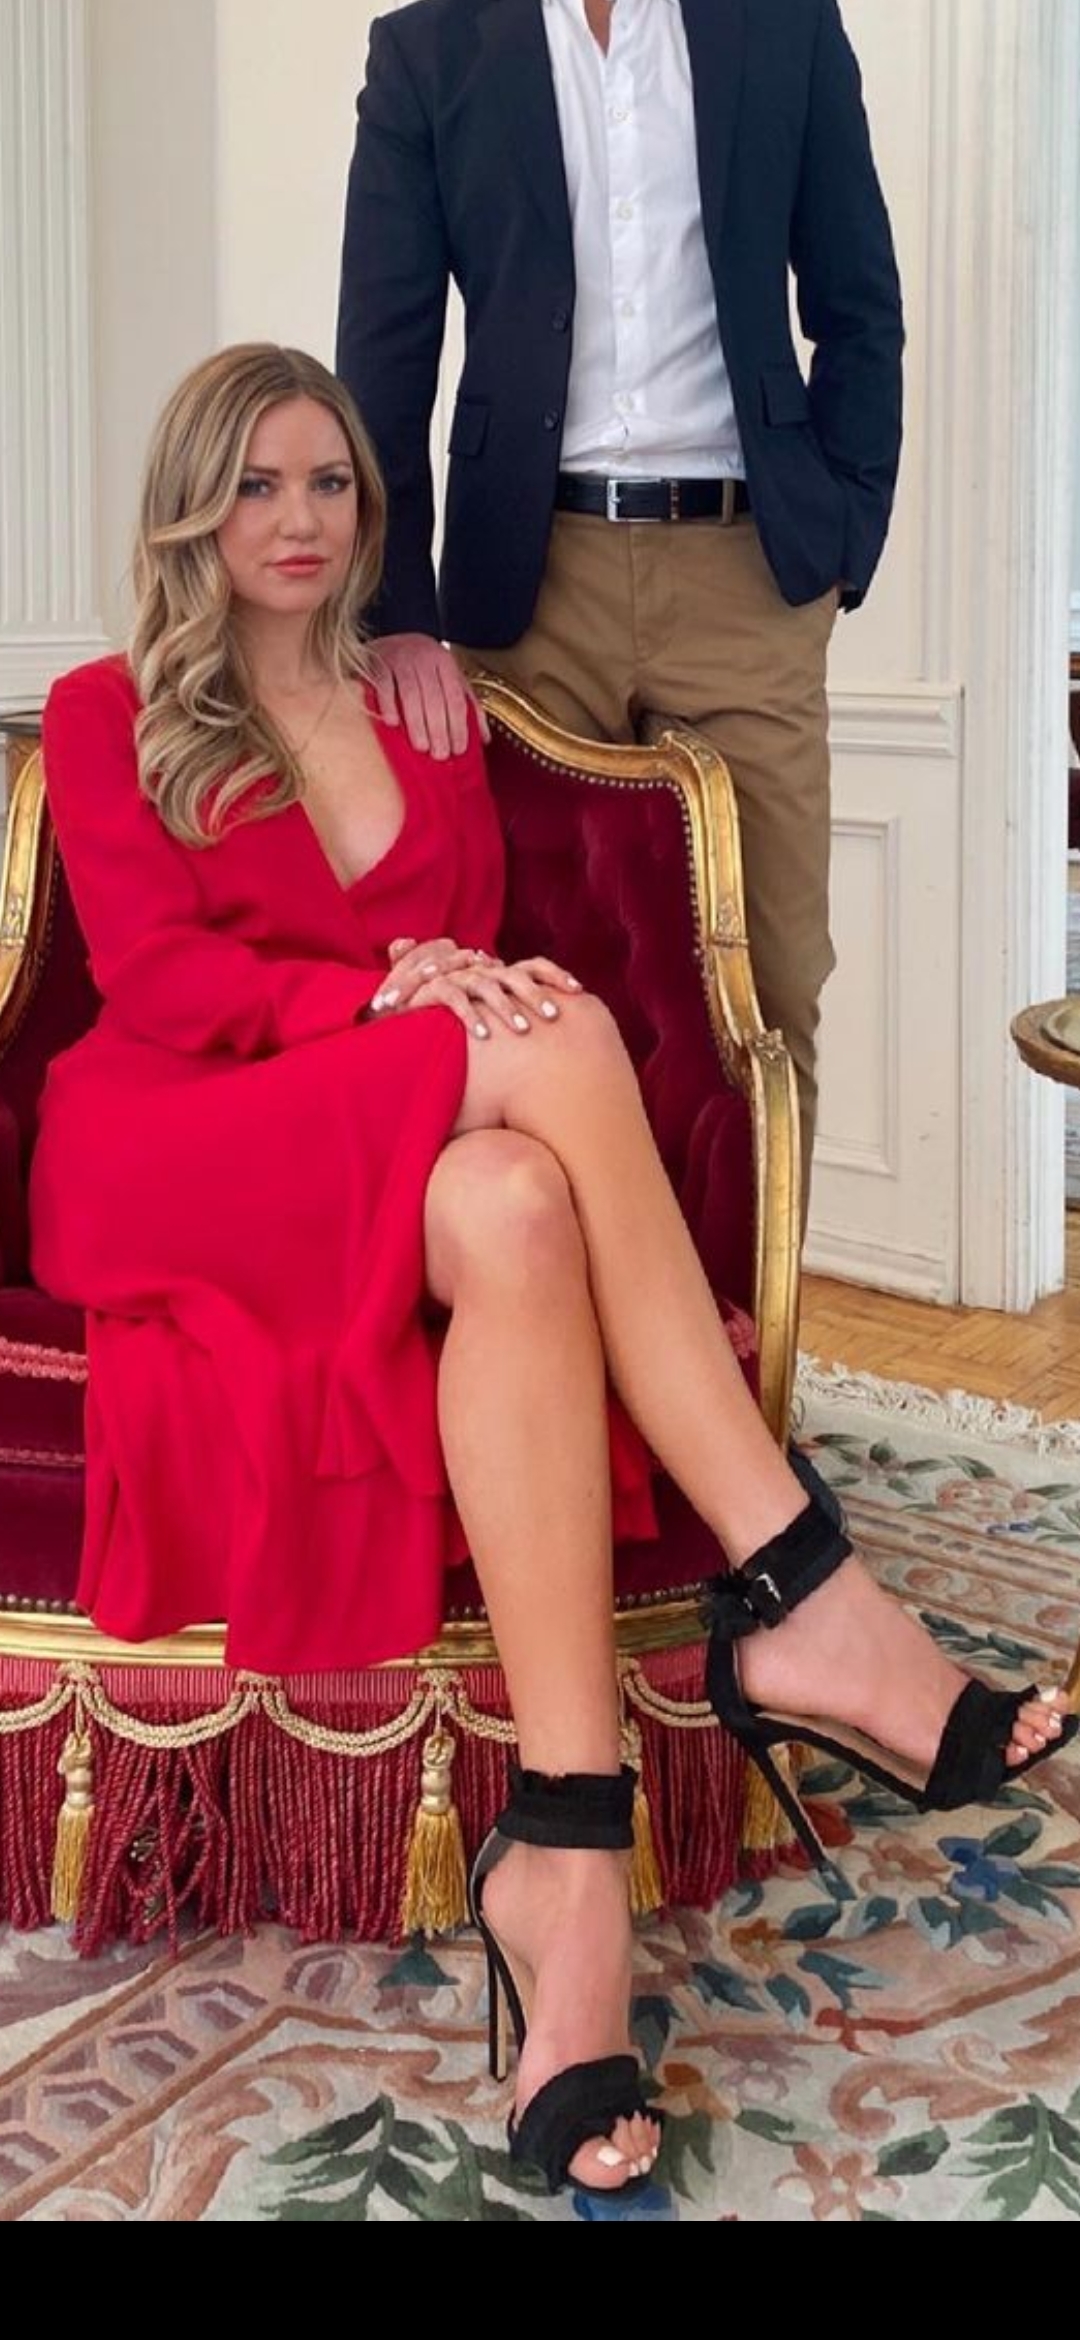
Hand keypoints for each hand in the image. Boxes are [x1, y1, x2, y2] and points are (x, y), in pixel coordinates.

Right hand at [369, 634, 489, 758]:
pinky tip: (393, 723)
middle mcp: (425, 657)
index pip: (456, 698)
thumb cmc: (423, 666)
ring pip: (410, 693)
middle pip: (434, 698)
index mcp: (445, 662)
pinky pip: (384, 684)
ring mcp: (400, 658)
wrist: (390, 638)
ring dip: (416, 723)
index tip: (458, 750)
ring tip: (421, 747)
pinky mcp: (378, 662)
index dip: (458, 726)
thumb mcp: (449, 678)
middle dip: (439, 729)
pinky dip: (388, 704)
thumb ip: (467, 704)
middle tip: (440, 754)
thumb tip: (484, 738)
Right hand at [371, 941, 583, 1036]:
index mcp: (493, 974)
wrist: (397, 1022)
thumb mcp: (483, 1020)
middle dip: (536, 994)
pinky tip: (482, 1035)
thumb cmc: (448, 1026)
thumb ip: (507, 1016)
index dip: (554, 974)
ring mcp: (452, 977)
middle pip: (512, 975)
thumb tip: (544, 1024)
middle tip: (554, 1016)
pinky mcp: (428, 990)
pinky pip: (453, 999)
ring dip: (505, 1007)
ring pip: (485, 986)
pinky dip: (468, 1015)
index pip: (530, 966)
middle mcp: (474, 970)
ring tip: (523, 1029)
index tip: (578, 990)